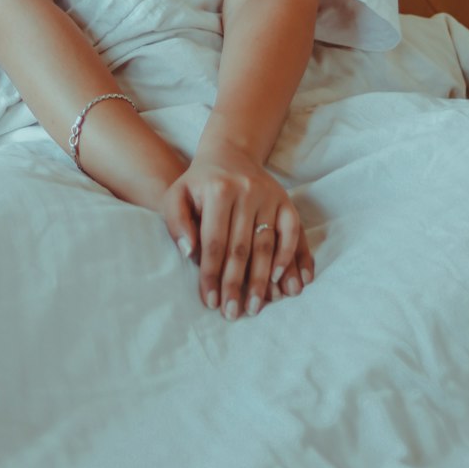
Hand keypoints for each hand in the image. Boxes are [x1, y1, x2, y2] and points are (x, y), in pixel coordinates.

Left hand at [160, 142, 313, 318]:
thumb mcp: (177, 195)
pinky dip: (289, 258)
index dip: (212, 274)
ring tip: (257, 307)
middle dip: (236, 284)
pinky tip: (284, 282)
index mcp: (218, 190)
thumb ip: (177, 223)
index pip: (214, 241)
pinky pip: (292, 233)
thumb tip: (190, 254)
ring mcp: (269, 196)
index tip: (210, 302)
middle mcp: (246, 191)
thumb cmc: (198, 183)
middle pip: (242, 248)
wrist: (229, 154)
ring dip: (263, 280)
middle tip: (233, 313)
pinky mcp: (286, 201)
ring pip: (267, 244)